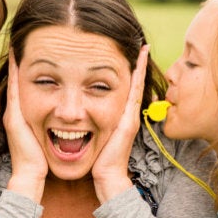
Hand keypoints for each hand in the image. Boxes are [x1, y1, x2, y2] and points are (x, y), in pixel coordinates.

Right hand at [4, 50, 47, 201]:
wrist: (31, 173)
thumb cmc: (41, 157)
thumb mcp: (44, 135)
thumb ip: (48, 123)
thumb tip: (63, 115)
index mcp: (23, 115)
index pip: (25, 87)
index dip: (25, 70)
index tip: (28, 53)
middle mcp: (15, 111)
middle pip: (16, 81)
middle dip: (17, 62)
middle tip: (19, 43)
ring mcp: (13, 113)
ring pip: (14, 82)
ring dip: (15, 64)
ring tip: (16, 46)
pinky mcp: (14, 117)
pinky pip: (14, 90)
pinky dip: (16, 75)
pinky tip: (17, 60)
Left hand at [92, 45, 148, 202]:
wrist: (106, 175)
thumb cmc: (96, 158)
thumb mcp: (93, 134)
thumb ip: (88, 122)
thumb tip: (75, 113)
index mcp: (117, 115)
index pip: (122, 87)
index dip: (126, 71)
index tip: (127, 53)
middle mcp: (126, 113)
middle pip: (133, 82)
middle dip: (136, 62)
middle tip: (138, 42)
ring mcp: (130, 115)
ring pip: (137, 84)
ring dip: (139, 65)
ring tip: (142, 46)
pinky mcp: (129, 120)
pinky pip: (135, 93)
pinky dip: (138, 76)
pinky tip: (139, 62)